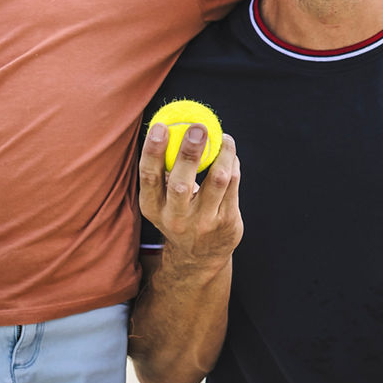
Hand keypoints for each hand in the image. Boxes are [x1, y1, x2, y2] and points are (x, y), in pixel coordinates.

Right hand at [139, 121, 242, 271]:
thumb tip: (169, 124)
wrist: (199, 258)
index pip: (149, 177)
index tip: (161, 126)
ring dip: (222, 153)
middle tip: (198, 127)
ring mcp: (203, 223)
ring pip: (217, 181)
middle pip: (181, 183)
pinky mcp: (227, 222)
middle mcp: (175, 219)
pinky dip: (232, 163)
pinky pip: (233, 184)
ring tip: (224, 137)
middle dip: (189, 153)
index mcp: (153, 208)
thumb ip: (164, 170)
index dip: (153, 151)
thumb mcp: (161, 201)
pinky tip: (230, 153)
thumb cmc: (179, 214)